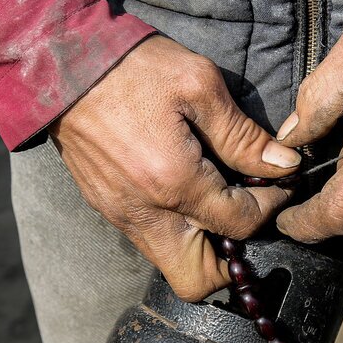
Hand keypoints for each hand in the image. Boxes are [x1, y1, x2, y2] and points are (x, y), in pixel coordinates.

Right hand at [51, 36, 299, 299]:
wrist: (58, 61)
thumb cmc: (132, 66)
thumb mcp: (199, 86)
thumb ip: (243, 135)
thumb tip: (284, 165)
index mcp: (174, 182)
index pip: (241, 224)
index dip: (271, 207)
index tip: (279, 183)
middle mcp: (145, 213)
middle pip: (199, 281)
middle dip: (232, 261)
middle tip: (246, 215)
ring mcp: (121, 215)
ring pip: (171, 264)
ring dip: (203, 246)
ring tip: (219, 200)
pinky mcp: (107, 207)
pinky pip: (150, 240)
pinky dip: (177, 229)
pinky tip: (188, 189)